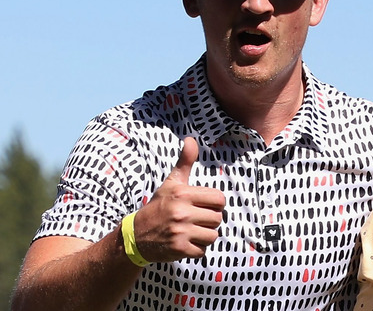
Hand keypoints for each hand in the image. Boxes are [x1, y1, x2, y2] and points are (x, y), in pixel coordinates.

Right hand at [133, 137, 225, 261]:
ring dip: (205, 235)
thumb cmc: (159, 206)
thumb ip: (184, 162)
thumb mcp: (171, 183)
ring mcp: (180, 232)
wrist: (135, 236)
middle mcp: (181, 213)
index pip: (219, 199)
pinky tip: (185, 242)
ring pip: (213, 235)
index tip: (203, 205)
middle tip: (195, 219)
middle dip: (209, 220)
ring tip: (191, 231)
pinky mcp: (179, 249)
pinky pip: (203, 251)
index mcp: (182, 194)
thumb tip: (191, 139)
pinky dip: (197, 249)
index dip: (214, 203)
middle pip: (217, 218)